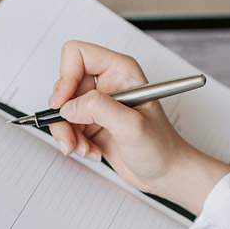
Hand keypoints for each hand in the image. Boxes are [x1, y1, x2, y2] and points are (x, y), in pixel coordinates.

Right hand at [47, 40, 229, 213]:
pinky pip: (67, 126)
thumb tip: (69, 106)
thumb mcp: (132, 126)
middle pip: (64, 85)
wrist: (166, 173)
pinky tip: (91, 151)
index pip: (78, 55)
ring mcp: (99, 104)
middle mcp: (107, 83)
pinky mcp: (92, 122)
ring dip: (68, 133)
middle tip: (71, 137)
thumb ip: (100, 109)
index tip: (63, 104)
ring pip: (63, 109)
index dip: (65, 77)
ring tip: (84, 149)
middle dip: (64, 115)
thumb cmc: (162, 147)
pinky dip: (74, 142)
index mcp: (120, 71)